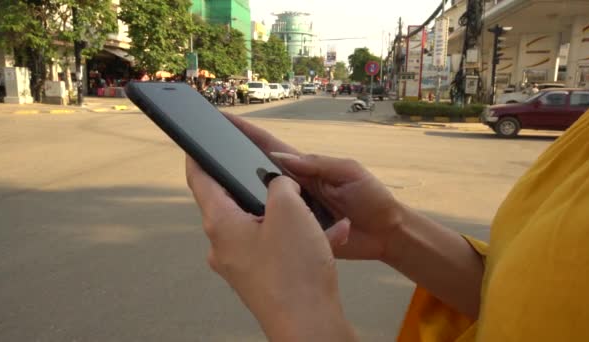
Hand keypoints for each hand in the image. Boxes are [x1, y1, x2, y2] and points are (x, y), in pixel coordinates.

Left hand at [186, 156, 356, 340]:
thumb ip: (279, 184)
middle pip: (234, 202)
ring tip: (315, 214)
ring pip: (261, 225)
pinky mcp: (259, 277)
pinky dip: (296, 237)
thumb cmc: (294, 272)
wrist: (310, 325)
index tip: (195, 146)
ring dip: (288, 215)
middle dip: (260, 188)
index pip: (199, 180)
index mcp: (221, 224)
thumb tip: (278, 184)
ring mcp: (241, 264)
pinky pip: (275, 246)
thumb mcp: (290, 210)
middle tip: (278, 178)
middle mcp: (224, 245)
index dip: (197, 157)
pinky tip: (324, 237)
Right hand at [224, 114, 404, 262]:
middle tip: (204, 158)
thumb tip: (278, 156)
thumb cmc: (371, 197)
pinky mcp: (295, 233)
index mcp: (304, 168)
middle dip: (232, 162)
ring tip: (212, 193)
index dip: (246, 132)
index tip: (222, 119)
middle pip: (257, 172)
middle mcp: (293, 187)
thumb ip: (317, 164)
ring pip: (260, 202)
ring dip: (239, 197)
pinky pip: (273, 227)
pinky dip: (256, 225)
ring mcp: (292, 210)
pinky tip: (237, 226)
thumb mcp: (349, 172)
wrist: (385, 233)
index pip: (269, 146)